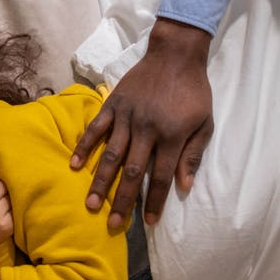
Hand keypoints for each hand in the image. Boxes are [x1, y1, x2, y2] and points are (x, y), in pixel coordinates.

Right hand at [70, 18, 212, 229]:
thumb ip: (193, 155)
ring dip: (100, 182)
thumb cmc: (193, 91)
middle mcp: (147, 130)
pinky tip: (75, 166)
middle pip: (133, 173)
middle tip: (113, 225)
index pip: (162, 177)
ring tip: (90, 204)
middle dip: (123, 202)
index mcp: (172, 137)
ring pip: (111, 156)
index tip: (149, 222)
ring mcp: (127, 117)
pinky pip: (96, 128)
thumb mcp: (205, 123)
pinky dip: (85, 147)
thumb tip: (185, 185)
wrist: (175, 54)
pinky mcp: (113, 104)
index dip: (156, 202)